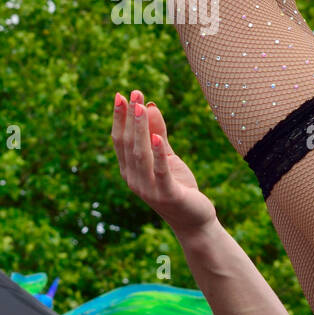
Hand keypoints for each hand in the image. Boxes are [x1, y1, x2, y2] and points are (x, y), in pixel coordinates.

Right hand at [111, 90, 217, 234]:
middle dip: (130, 118)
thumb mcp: (167, 156)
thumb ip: (157, 133)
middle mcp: (134, 180)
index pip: (119, 141)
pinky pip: (161, 172)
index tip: (121, 95)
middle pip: (128, 145)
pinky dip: (158, 154)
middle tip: (134, 94)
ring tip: (141, 107)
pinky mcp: (168, 195)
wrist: (194, 220)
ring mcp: (149, 190)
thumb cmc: (178, 186)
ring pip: (141, 155)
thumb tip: (149, 106)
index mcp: (130, 171)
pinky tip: (158, 137)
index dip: (119, 118)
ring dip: (141, 129)